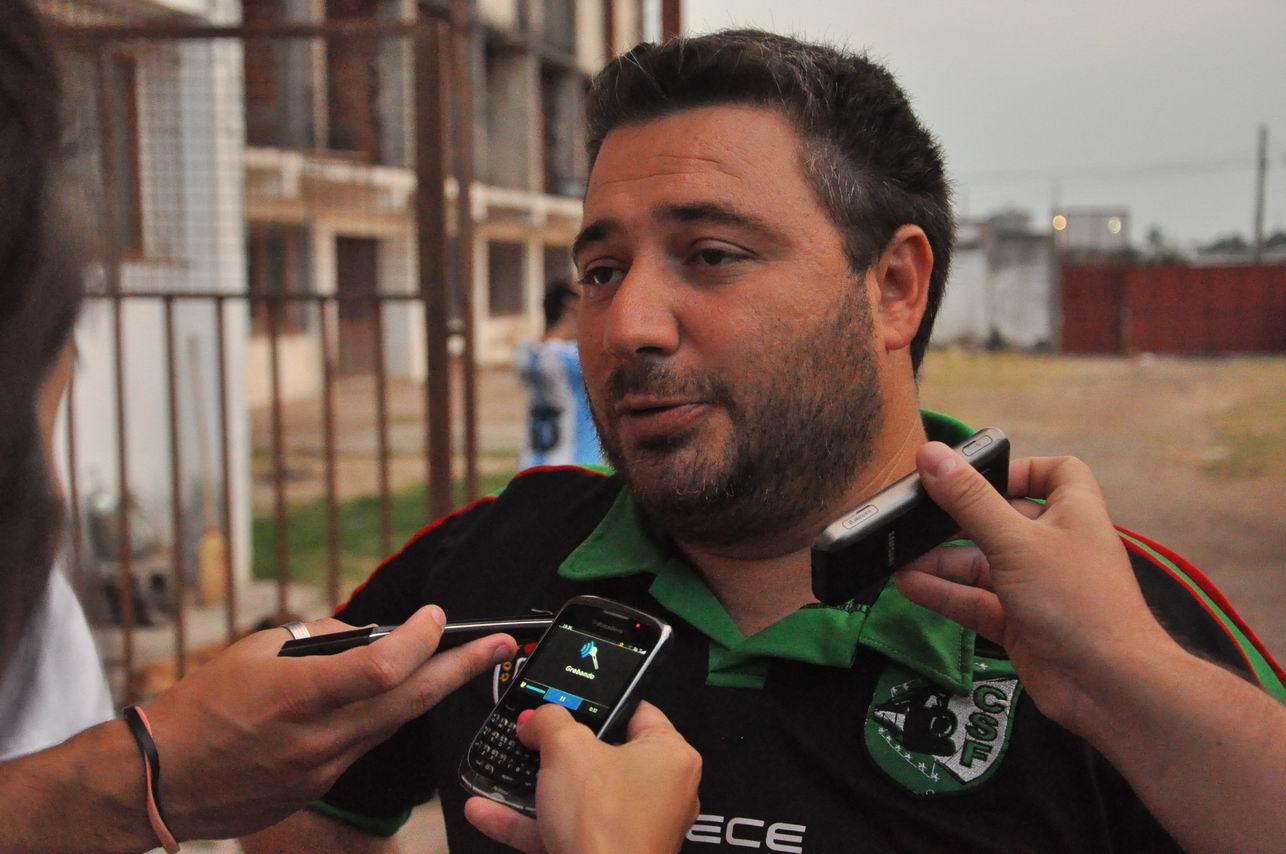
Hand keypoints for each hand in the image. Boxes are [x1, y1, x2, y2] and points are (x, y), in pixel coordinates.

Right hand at [144, 604, 515, 839]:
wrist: (160, 780)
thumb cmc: (201, 705)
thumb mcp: (254, 651)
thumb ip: (318, 639)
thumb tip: (370, 634)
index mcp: (297, 694)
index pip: (382, 668)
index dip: (420, 640)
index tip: (438, 617)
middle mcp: (317, 737)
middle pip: (408, 701)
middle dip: (462, 669)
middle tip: (502, 645)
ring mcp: (321, 769)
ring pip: (393, 725)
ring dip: (432, 691)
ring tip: (467, 662)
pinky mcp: (318, 789)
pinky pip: (365, 746)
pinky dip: (385, 717)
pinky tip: (397, 696)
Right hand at [464, 701, 700, 853]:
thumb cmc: (603, 820)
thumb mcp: (566, 749)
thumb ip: (549, 721)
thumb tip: (536, 719)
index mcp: (670, 756)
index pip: (637, 712)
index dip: (599, 702)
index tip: (567, 699)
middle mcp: (661, 792)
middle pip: (603, 756)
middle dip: (559, 748)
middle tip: (532, 734)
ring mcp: (634, 828)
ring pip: (579, 797)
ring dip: (536, 787)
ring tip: (503, 767)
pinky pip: (566, 830)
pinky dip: (530, 822)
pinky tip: (486, 810)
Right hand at [893, 443, 1173, 731]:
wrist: (1109, 687)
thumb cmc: (1080, 603)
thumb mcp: (1016, 542)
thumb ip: (970, 501)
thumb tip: (934, 454)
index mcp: (1072, 512)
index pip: (1054, 473)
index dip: (1018, 469)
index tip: (977, 475)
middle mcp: (1056, 546)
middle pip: (1001, 519)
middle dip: (958, 520)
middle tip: (915, 516)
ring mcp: (1037, 587)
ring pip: (982, 564)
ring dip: (942, 560)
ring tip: (901, 555)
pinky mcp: (1020, 623)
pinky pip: (976, 600)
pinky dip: (944, 593)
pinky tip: (909, 585)